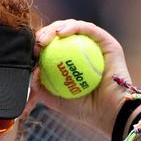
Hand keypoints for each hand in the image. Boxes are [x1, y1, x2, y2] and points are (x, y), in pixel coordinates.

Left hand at [24, 20, 129, 136]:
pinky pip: (89, 30)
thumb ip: (41, 87)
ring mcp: (97, 46)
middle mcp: (86, 51)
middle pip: (62, 33)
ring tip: (45, 38)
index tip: (32, 52)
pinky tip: (61, 33)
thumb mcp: (55, 99)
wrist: (109, 114)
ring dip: (56, 27)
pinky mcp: (108, 43)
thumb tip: (31, 70)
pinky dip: (73, 27)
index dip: (41, 44)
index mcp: (74, 62)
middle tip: (37, 43)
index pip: (54, 46)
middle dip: (45, 33)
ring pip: (74, 27)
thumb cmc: (84, 109)